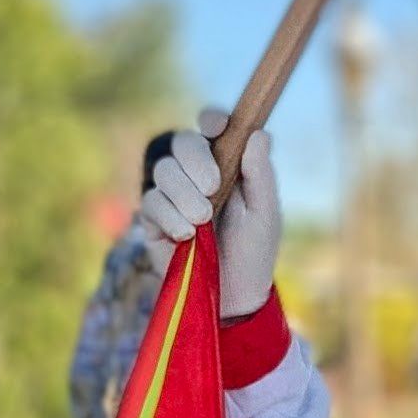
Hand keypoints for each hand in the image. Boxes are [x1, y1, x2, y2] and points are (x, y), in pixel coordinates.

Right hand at [139, 106, 281, 318]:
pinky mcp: (154, 219)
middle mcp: (196, 174)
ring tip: (203, 220)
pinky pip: (151, 201)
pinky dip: (170, 216)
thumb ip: (261, 176)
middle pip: (183, 142)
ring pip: (164, 170)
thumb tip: (259, 133)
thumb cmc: (254, 254)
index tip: (217, 127)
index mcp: (226, 164)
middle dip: (196, 160)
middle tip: (213, 186)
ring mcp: (172, 195)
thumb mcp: (265, 216)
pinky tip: (186, 235)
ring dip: (185, 193)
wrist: (234, 297)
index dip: (211, 120)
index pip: (212, 128)